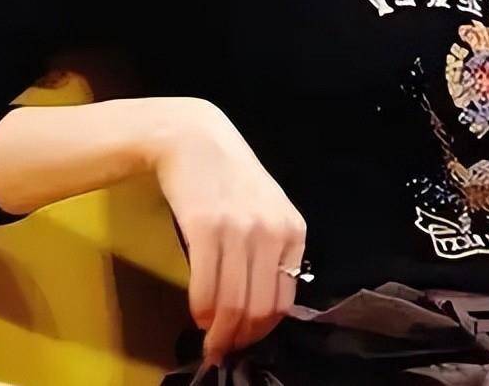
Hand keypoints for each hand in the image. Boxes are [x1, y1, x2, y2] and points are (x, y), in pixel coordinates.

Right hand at [151, 100, 308, 367]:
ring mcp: (240, 229)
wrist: (195, 138)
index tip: (243, 341)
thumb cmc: (231, 176)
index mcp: (293, 229)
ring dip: (218, 332)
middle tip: (221, 349)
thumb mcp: (267, 209)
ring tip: (208, 338)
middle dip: (239, 339)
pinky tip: (196, 313)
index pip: (284, 301)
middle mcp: (272, 230)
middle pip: (259, 309)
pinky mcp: (206, 228)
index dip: (261, 331)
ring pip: (233, 304)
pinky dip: (200, 310)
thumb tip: (260, 309)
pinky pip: (206, 287)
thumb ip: (272, 251)